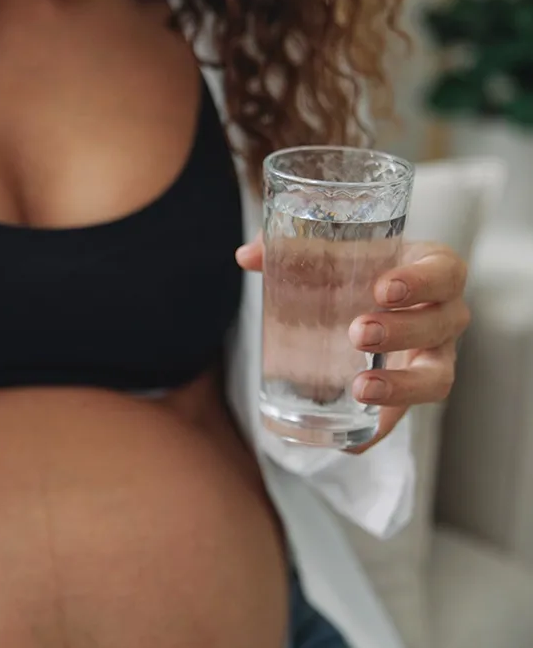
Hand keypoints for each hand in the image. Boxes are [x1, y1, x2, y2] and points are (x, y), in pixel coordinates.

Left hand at [237, 238, 469, 451]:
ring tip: (361, 388)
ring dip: (401, 386)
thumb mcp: (334, 255)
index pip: (445, 272)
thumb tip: (247, 255)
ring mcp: (434, 357)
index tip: (384, 288)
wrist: (368, 299)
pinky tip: (349, 442)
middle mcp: (443, 315)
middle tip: (358, 333)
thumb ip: (295, 251)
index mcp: (432, 272)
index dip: (422, 281)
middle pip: (441, 324)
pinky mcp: (411, 392)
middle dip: (402, 331)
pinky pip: (403, 418)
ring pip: (436, 377)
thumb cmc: (359, 270)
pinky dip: (376, 430)